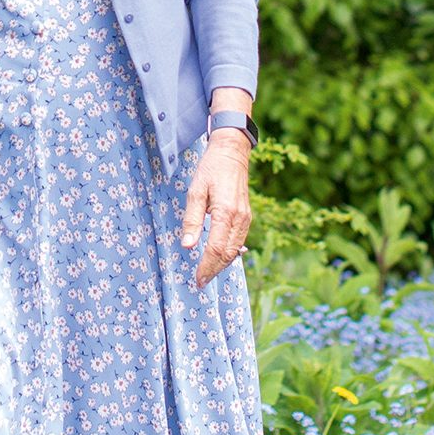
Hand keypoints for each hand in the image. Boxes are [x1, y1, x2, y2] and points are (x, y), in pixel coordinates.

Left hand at [181, 131, 251, 286]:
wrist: (232, 153)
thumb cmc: (210, 170)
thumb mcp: (195, 192)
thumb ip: (191, 220)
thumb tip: (187, 246)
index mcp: (225, 212)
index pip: (216, 248)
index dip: (206, 266)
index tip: (197, 279)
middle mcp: (239, 218)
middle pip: (228, 254)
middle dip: (214, 270)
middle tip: (201, 282)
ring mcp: (245, 218)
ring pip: (235, 250)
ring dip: (222, 264)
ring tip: (208, 273)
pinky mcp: (246, 216)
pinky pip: (239, 241)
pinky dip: (230, 253)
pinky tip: (220, 258)